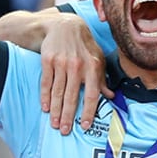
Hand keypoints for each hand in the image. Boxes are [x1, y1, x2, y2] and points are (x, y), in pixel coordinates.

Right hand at [40, 15, 109, 134]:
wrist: (66, 26)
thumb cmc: (85, 46)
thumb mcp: (98, 59)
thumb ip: (102, 79)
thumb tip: (111, 97)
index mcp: (93, 67)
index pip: (92, 94)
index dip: (88, 111)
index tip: (84, 126)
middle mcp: (78, 66)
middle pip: (72, 96)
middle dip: (68, 115)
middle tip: (65, 131)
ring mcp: (62, 63)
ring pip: (58, 92)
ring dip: (56, 110)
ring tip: (54, 124)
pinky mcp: (48, 61)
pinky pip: (46, 83)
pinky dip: (45, 97)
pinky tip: (45, 108)